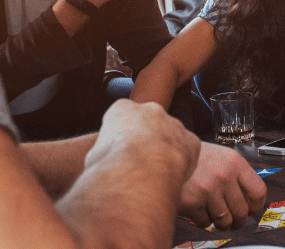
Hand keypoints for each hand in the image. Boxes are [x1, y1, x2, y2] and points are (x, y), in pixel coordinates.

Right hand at [86, 100, 200, 181]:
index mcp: (122, 109)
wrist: (140, 171)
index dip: (120, 137)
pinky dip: (183, 161)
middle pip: (149, 123)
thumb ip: (102, 153)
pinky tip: (173, 176)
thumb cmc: (112, 164)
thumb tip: (101, 165)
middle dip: (146, 141)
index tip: (120, 153)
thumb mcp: (94, 156)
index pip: (122, 117)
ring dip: (165, 151)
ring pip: (170, 136)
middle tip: (140, 163)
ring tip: (156, 174)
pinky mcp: (190, 140)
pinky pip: (188, 149)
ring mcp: (173, 123)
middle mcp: (150, 110)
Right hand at [178, 143, 266, 229]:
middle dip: (238, 221)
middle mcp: (223, 176)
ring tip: (217, 220)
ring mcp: (208, 190)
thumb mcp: (219, 156)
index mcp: (234, 162)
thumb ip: (234, 173)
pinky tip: (199, 212)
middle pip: (241, 211)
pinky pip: (205, 222)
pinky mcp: (193, 202)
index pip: (258, 191)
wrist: (163, 152)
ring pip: (224, 221)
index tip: (252, 210)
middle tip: (234, 222)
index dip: (257, 205)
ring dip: (222, 224)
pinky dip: (203, 221)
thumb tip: (248, 195)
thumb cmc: (192, 156)